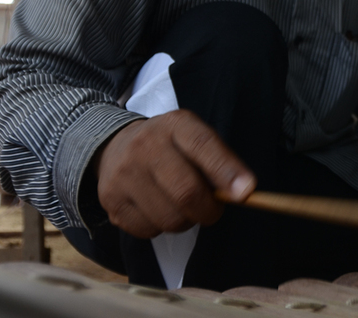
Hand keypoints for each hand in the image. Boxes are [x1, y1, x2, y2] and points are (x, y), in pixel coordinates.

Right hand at [93, 110, 255, 237]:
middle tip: (212, 210)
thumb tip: (244, 192)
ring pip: (170, 219)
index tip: (246, 193)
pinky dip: (161, 227)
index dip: (227, 171)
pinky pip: (149, 231)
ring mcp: (124, 174)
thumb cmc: (168, 147)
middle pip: (186, 191)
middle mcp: (145, 146)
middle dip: (209, 210)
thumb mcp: (193, 138)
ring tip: (181, 206)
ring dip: (186, 221)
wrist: (113, 146)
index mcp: (174, 124)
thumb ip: (219, 160)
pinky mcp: (111, 201)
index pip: (203, 145)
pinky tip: (157, 208)